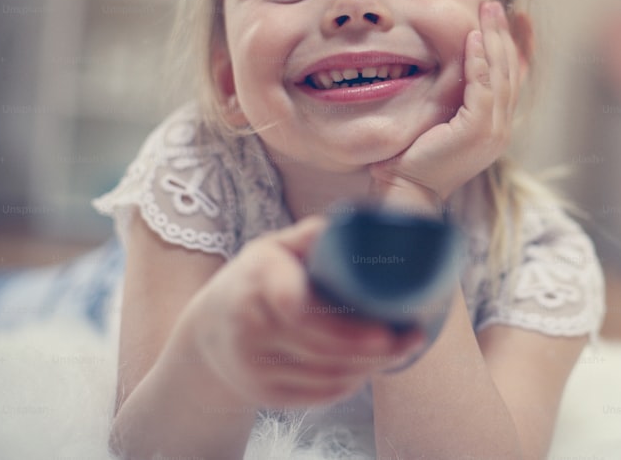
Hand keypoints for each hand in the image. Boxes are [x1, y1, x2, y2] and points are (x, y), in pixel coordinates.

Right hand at [180, 217, 424, 408]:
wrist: (209, 330)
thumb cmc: (258, 278)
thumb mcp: (273, 248)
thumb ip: (310, 237)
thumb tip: (354, 225)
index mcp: (257, 278)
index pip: (288, 298)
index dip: (315, 312)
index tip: (362, 326)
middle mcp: (249, 325)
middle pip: (322, 344)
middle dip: (373, 345)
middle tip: (411, 336)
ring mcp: (253, 365)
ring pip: (325, 373)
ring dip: (370, 365)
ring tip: (400, 349)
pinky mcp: (262, 393)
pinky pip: (317, 394)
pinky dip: (350, 382)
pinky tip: (369, 367)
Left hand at [369, 1, 521, 210]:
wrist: (407, 192)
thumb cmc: (413, 160)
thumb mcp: (438, 121)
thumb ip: (451, 98)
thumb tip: (447, 68)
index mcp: (494, 126)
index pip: (514, 79)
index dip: (520, 47)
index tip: (519, 18)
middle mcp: (501, 128)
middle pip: (511, 72)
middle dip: (506, 35)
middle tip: (496, 5)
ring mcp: (493, 131)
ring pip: (501, 75)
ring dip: (495, 39)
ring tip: (488, 10)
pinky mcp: (478, 130)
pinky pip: (483, 87)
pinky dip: (479, 60)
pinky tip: (472, 37)